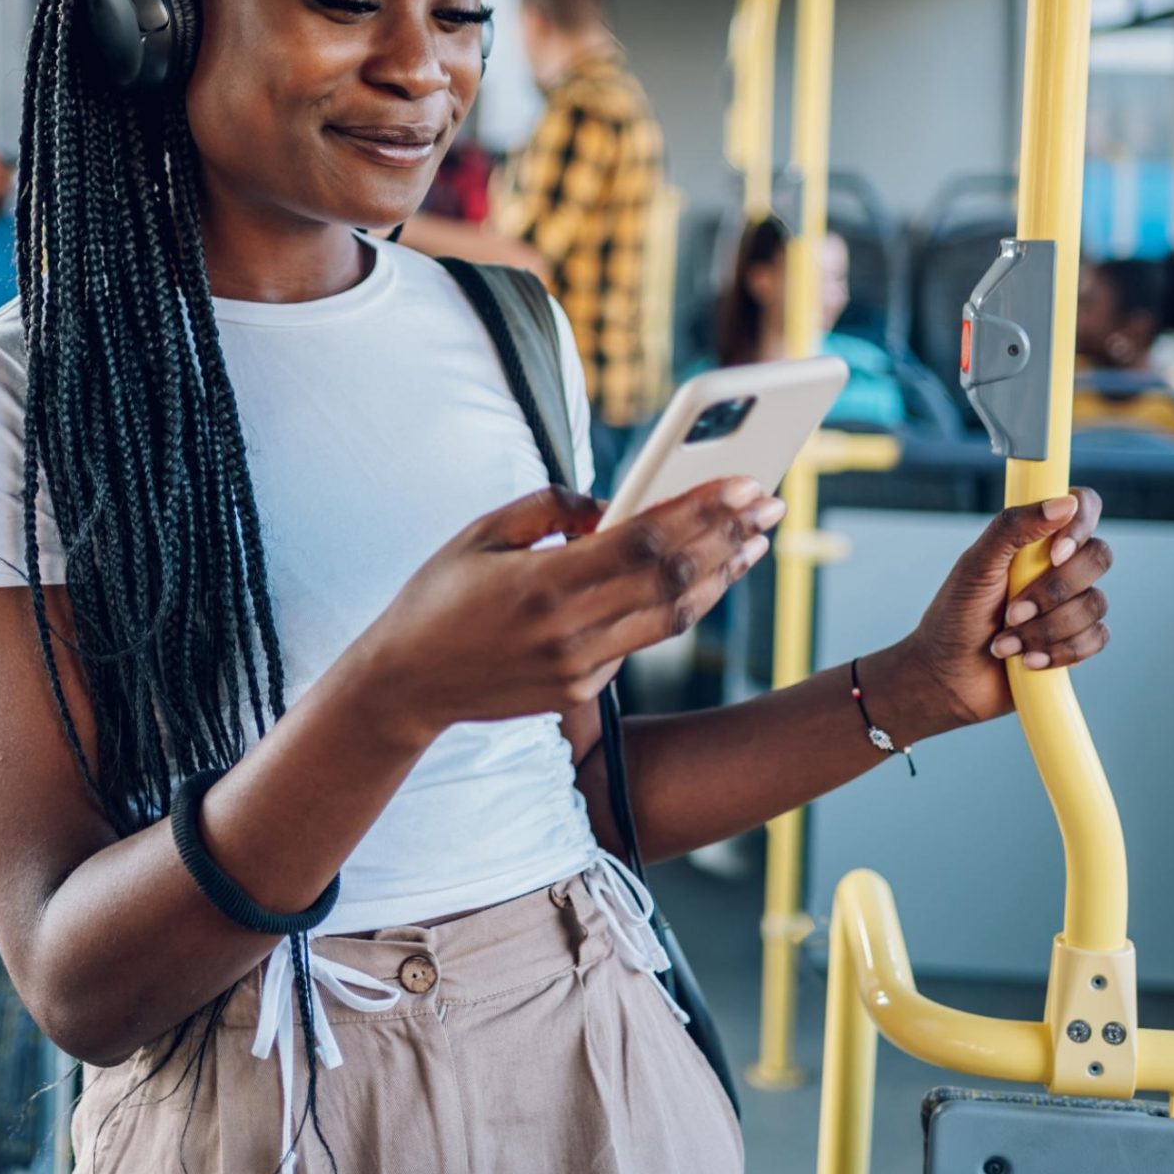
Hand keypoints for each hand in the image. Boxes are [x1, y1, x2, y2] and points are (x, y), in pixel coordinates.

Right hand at [355, 479, 784, 743]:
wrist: (404, 685)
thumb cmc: (437, 595)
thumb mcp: (481, 533)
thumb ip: (549, 508)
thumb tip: (610, 503)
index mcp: (542, 584)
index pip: (645, 542)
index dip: (703, 511)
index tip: (745, 483)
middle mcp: (569, 632)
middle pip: (673, 580)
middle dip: (729, 537)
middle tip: (769, 504)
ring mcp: (578, 668)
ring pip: (672, 618)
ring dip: (721, 577)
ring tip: (755, 542)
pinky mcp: (581, 689)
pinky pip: (642, 640)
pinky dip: (679, 605)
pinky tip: (705, 576)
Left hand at [882, 488, 1111, 729]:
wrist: (949, 678)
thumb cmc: (955, 616)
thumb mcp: (975, 566)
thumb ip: (1013, 528)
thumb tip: (1064, 502)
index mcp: (1035, 538)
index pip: (1082, 505)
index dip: (1080, 526)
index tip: (1056, 554)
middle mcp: (1059, 566)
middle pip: (1098, 557)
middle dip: (1053, 592)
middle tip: (1010, 612)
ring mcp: (1071, 603)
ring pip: (1096, 604)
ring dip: (1046, 629)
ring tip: (1005, 643)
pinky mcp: (1078, 640)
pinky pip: (1096, 638)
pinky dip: (1060, 652)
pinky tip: (1028, 661)